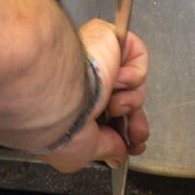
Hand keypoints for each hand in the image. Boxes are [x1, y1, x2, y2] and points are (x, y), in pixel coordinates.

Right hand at [41, 19, 148, 172]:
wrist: (58, 94)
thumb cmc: (56, 123)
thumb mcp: (80, 153)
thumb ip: (103, 152)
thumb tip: (117, 155)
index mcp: (73, 105)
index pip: (107, 118)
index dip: (124, 132)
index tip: (133, 145)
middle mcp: (85, 83)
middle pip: (124, 102)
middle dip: (134, 123)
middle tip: (136, 135)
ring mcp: (97, 59)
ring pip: (133, 84)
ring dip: (130, 101)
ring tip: (114, 105)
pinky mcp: (108, 39)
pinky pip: (138, 57)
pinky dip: (133, 74)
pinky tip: (115, 80)